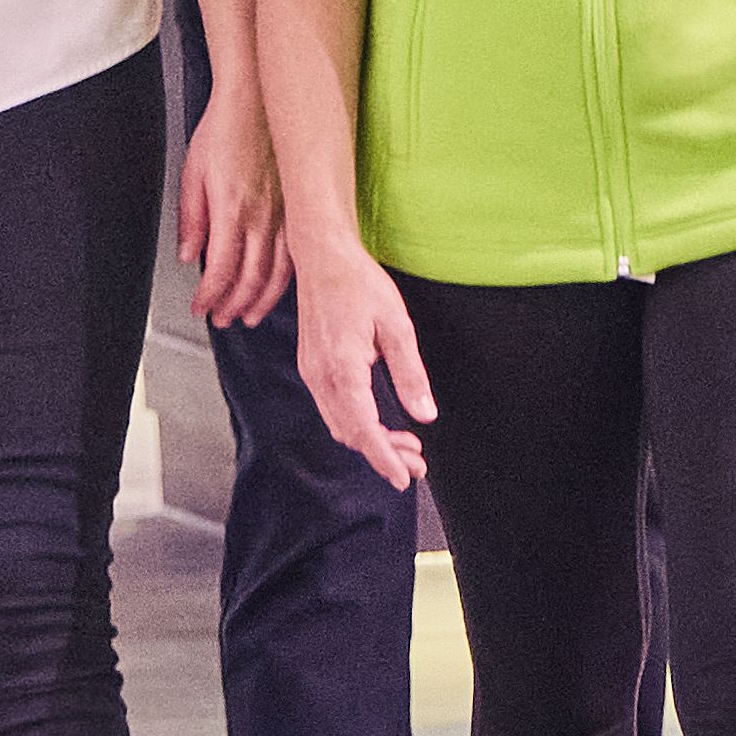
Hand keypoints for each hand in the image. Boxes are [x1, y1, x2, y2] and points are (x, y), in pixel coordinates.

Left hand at [176, 74, 287, 328]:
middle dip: (233, 305)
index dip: (210, 296)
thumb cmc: (224, 130)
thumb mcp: (193, 173)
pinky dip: (286, 278)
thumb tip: (190, 257)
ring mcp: (285, 213)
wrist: (257, 99)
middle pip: (250, 278)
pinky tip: (276, 287)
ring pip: (278, 272)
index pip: (221, 269)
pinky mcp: (300, 207)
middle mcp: (262, 216)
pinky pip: (297, 254)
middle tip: (221, 318)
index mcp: (231, 209)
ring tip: (247, 315)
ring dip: (260, 300)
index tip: (201, 308)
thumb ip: (191, 219)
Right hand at [292, 238, 430, 489]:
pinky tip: (379, 420)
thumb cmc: (361, 284)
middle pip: (350, 433)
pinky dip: (355, 423)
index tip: (405, 478)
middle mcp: (320, 376)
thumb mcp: (397, 325)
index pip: (364, 428)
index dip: (385, 458)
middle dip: (383, 454)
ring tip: (405, 444)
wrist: (322, 257)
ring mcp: (311, 372)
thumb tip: (425, 415)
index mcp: (343, 368)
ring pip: (338, 424)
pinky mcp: (311, 367)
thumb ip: (410, 374)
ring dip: (369, 440)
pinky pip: (331, 409)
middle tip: (417, 464)